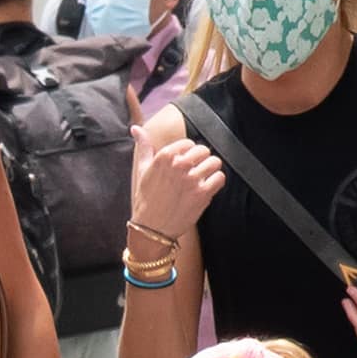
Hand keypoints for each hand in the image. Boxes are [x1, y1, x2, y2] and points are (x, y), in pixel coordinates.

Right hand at [129, 126, 224, 241]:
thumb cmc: (146, 199)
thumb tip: (136, 128)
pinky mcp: (202, 194)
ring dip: (210, 170)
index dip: (188, 155)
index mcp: (165, 156)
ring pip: (214, 162)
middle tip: (193, 174)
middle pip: (204, 150)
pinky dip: (216, 182)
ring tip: (202, 180)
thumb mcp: (142, 170)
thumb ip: (143, 146)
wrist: (151, 229)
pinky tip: (206, 189)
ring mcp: (191, 179)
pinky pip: (220, 178)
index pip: (189, 143)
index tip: (183, 166)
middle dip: (200, 161)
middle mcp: (179, 165)